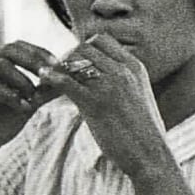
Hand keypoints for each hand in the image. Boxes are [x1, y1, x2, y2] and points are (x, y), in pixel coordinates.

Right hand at [0, 41, 60, 162]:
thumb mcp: (27, 105)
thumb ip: (43, 91)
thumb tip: (68, 79)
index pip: (16, 47)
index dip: (38, 53)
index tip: (58, 65)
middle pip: (8, 50)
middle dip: (33, 61)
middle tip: (50, 74)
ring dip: (22, 80)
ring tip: (32, 98)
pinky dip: (10, 95)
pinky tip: (22, 107)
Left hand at [39, 34, 167, 177]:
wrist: (151, 155)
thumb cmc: (144, 132)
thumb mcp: (139, 96)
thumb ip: (123, 81)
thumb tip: (101, 76)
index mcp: (135, 67)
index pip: (101, 40)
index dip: (84, 49)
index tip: (77, 65)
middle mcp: (123, 71)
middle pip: (83, 47)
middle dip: (68, 58)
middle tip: (60, 75)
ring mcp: (109, 85)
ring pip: (73, 61)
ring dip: (58, 69)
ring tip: (50, 82)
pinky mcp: (95, 103)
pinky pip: (65, 81)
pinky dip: (50, 79)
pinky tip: (43, 82)